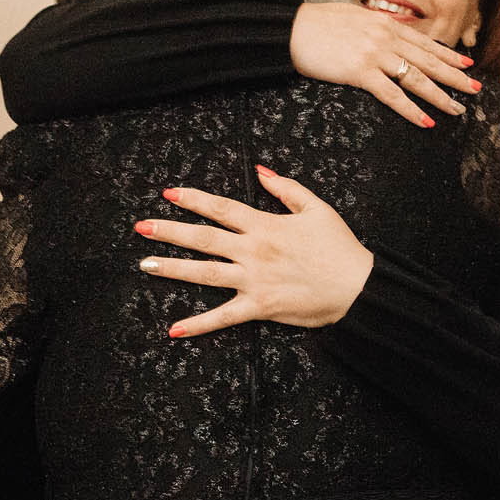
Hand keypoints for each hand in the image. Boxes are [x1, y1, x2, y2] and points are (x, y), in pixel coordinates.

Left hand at [134, 167, 373, 337]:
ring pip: (205, 273)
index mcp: (265, 226)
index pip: (221, 208)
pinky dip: (198, 325)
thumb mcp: (317, 208)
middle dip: (170, 231)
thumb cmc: (340, 247)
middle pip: (203, 238)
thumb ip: (286, 188)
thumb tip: (260, 169)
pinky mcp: (259, 307)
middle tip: (142, 227)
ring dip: (173, 268)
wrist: (357, 287)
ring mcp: (253, 280)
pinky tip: (174, 329)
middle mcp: (253, 251)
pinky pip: (223, 317)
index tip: (169, 193)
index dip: (193, 199)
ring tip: (145, 264)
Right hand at [290, 3, 480, 127]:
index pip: (424, 42)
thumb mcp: (354, 17)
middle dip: (455, 77)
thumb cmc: (318, 23)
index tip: (467, 65)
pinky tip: (425, 122)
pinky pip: (392, 95)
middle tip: (476, 90)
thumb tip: (389, 33)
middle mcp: (386, 37)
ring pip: (416, 79)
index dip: (448, 55)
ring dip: (440, 96)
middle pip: (429, 61)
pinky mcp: (360, 72)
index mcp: (385, 24)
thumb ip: (375, 26)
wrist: (291, 27)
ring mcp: (375, 54)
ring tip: (457, 110)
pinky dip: (411, 110)